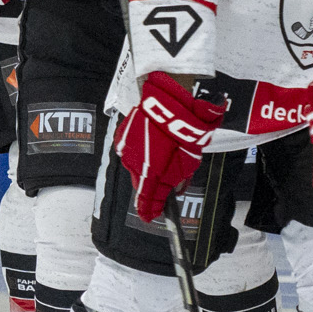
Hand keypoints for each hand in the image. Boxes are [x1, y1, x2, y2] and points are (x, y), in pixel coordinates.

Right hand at [117, 70, 228, 222]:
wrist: (171, 94)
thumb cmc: (184, 126)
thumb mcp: (190, 158)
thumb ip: (179, 179)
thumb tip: (175, 189)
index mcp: (151, 172)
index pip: (146, 200)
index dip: (148, 210)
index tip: (150, 217)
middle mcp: (133, 163)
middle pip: (141, 182)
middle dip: (153, 182)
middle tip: (169, 173)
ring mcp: (125, 147)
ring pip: (135, 165)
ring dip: (147, 163)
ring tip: (163, 150)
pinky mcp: (122, 133)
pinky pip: (131, 149)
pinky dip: (141, 149)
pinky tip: (153, 140)